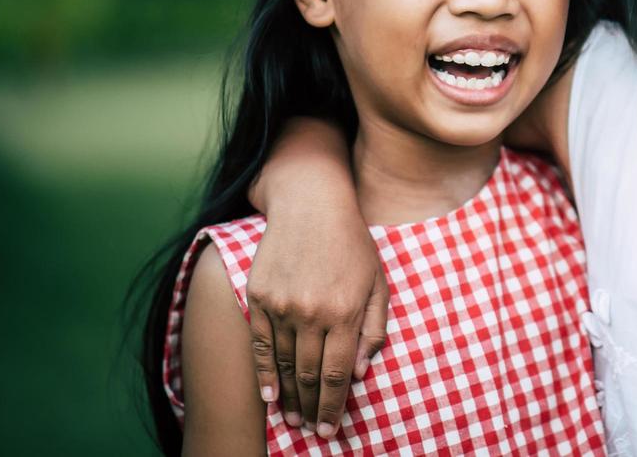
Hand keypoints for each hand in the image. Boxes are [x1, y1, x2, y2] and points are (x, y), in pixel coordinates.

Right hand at [245, 198, 388, 438]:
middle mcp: (312, 312)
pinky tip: (268, 396)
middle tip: (313, 431)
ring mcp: (282, 305)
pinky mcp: (259, 297)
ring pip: (284, 364)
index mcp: (345, 310)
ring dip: (288, 397)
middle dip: (312, 408)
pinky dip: (264, 374)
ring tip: (292, 419)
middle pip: (309, 375)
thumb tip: (361, 371)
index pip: (337, 372)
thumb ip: (373, 327)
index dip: (333, 405)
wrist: (311, 205)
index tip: (331, 428)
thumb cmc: (352, 243)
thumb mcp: (377, 281)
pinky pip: (261, 345)